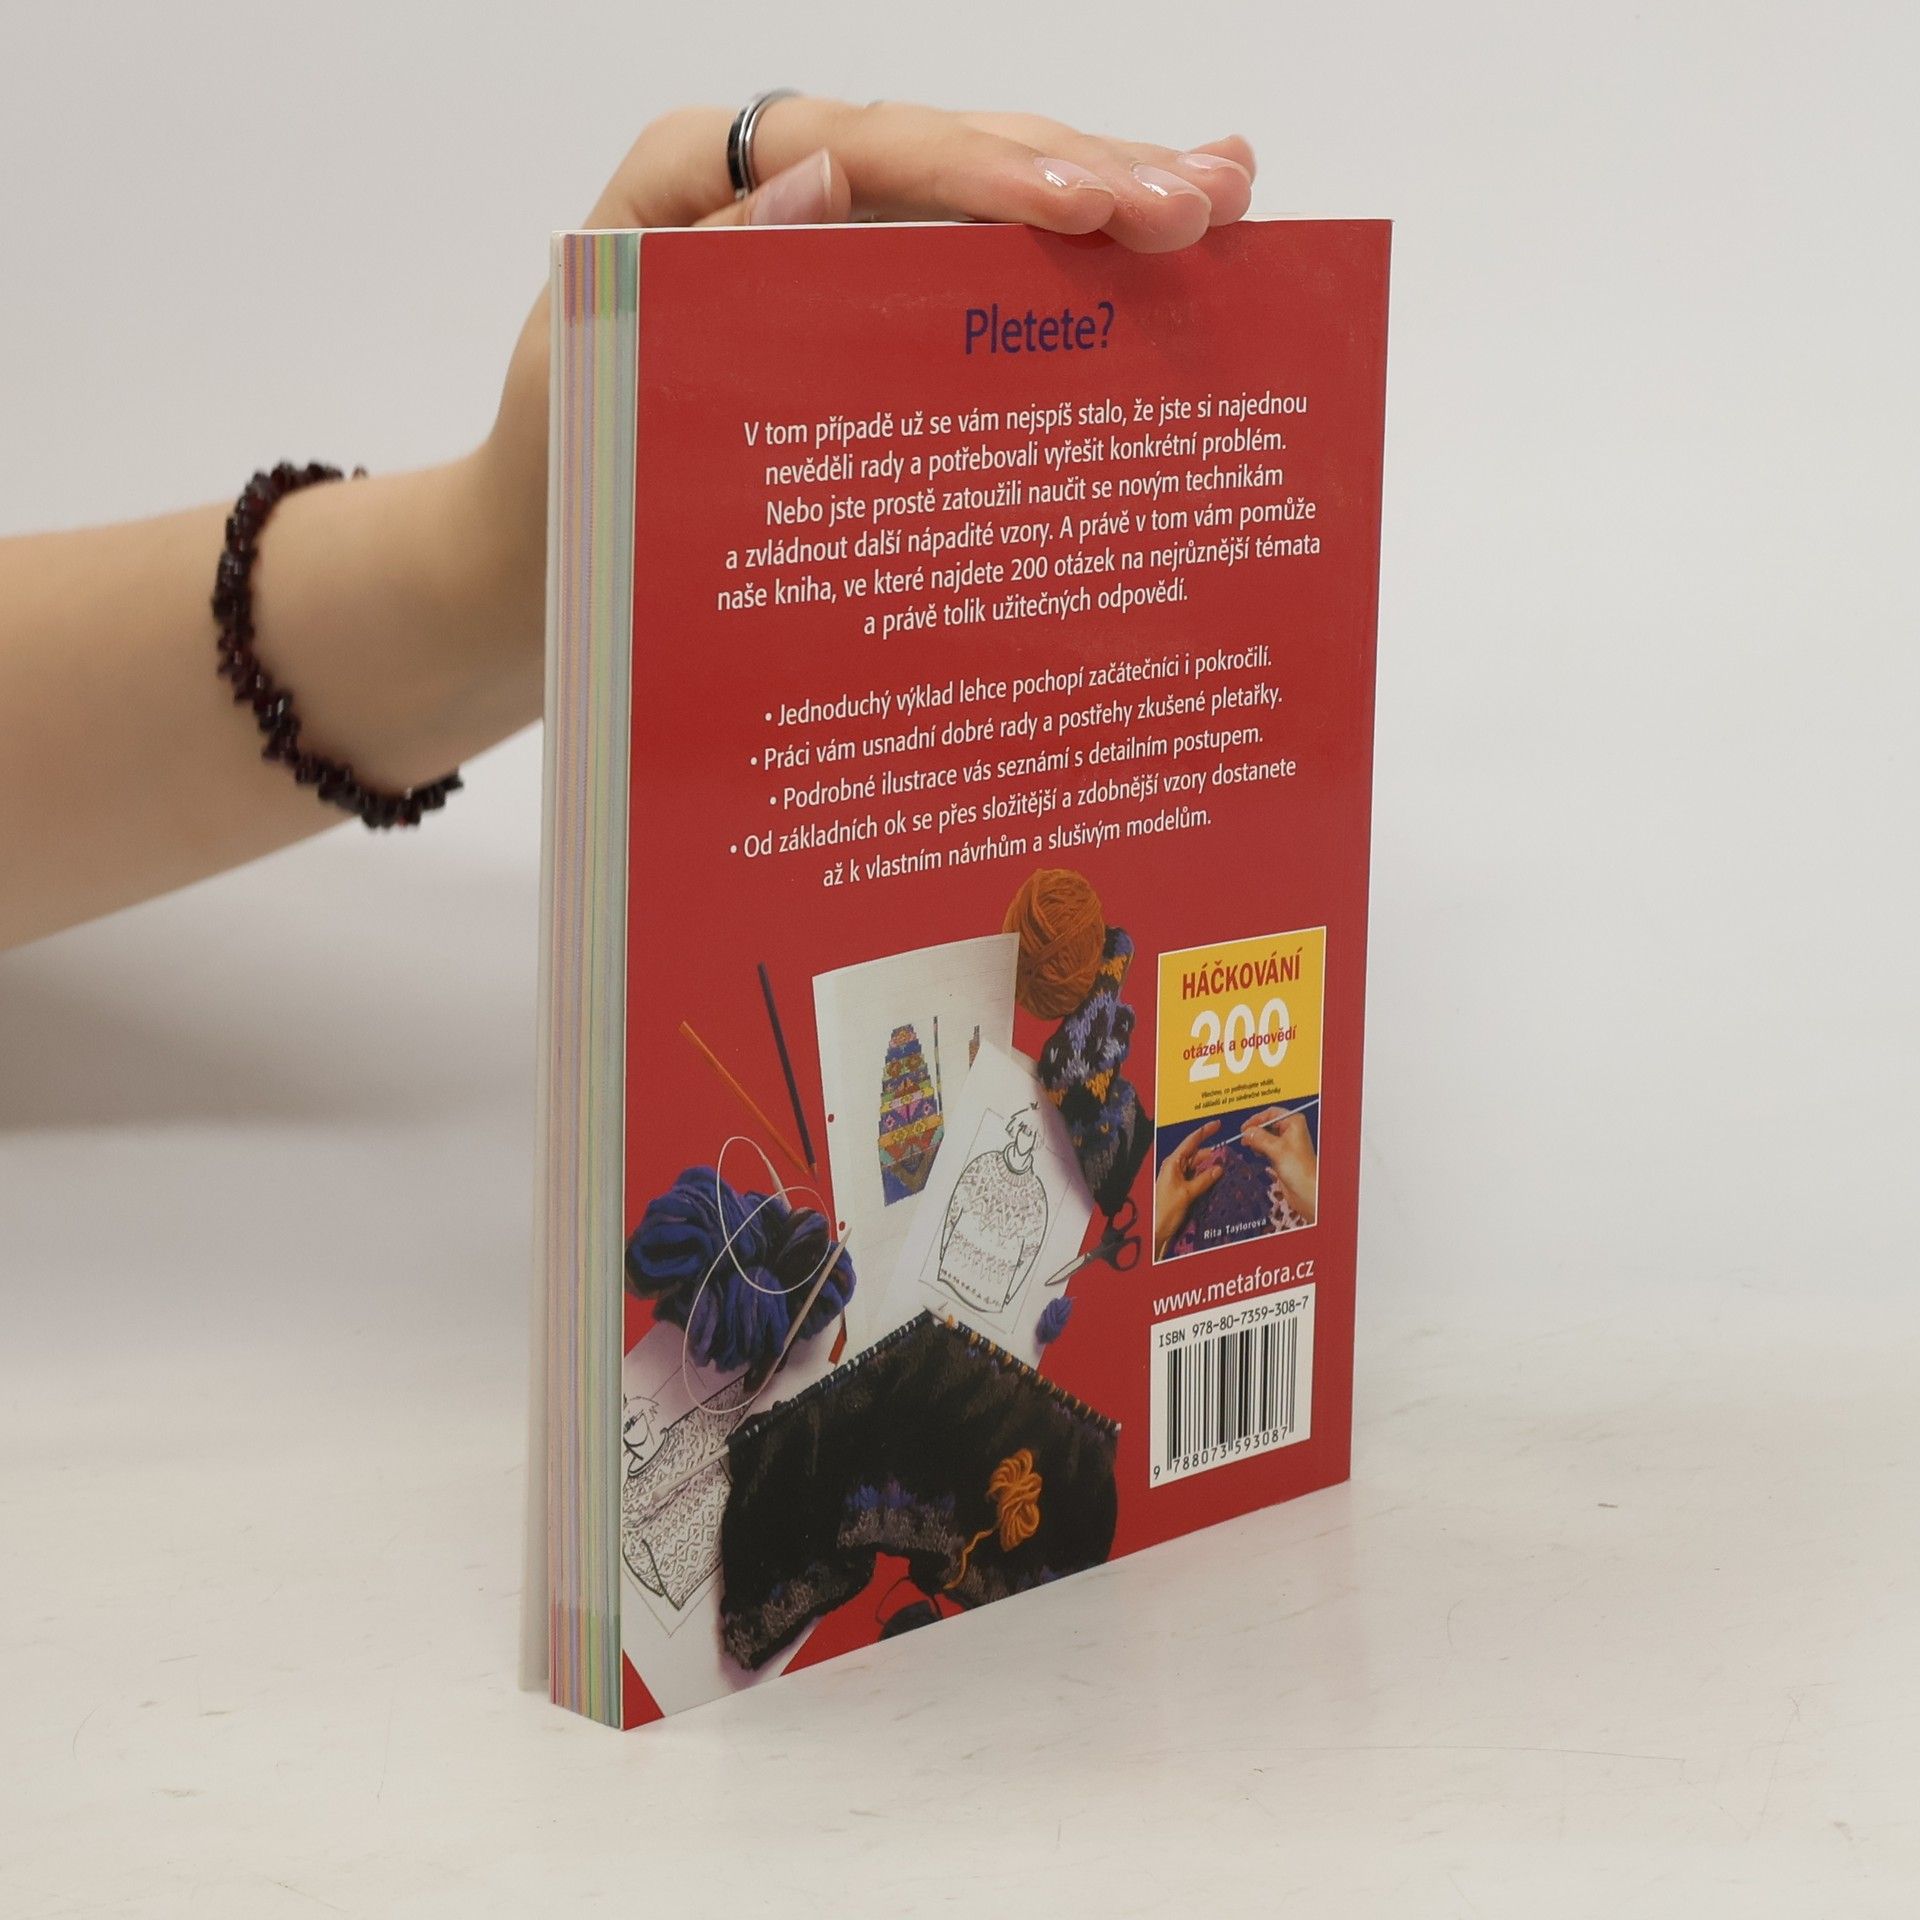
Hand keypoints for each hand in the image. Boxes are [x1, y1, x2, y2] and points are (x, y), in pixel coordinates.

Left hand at [474, 99, 1256, 652]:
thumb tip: (823, 179)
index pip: (868, 148)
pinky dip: (1066, 269)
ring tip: (1224, 195)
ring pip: (981, 202)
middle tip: (1206, 204)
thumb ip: (699, 275)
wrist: (538, 569)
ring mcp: (828, 247)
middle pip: (948, 154)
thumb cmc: (556, 479)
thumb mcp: (594, 380)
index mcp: (696, 178)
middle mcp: (772, 189)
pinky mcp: (863, 313)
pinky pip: (972, 275)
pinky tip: (1159, 247)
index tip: (1093, 209)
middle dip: (1084, 174)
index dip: (987, 173)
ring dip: (1106, 199)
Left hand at [1153, 1121, 1226, 1257]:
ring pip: (1198, 1166)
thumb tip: (1219, 1168)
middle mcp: (1175, 1167)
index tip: (1217, 1124)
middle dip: (1212, 1153)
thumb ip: (1204, 1179)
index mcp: (1173, 1163)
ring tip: (1227, 1167)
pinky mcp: (1182, 1187)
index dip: (1205, 1132)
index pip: (1191, 1142)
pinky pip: (1197, 1177)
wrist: (1156, 1231)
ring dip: (1211, 1166)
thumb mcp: (1187, 1194)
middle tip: (1229, 1155)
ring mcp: (1178, 1177)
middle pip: (1197, 1154)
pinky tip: (1218, 1179)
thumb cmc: (1166, 1210)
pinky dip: (1207, 1176)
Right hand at [1241, 1109, 1316, 1221]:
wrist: (1307, 1190)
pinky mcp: (1282, 1155)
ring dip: (1256, 1140)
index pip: (1271, 1113)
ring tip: (1250, 1146)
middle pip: (1267, 1124)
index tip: (1245, 1128)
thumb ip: (1259, 1138)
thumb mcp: (1276, 1149)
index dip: (1256, 1119)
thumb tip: (1246, 1132)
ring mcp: (1286, 1143)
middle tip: (1244, 1138)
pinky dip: (1260, 1149)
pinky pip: (1266, 1147)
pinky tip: (1257, 1153)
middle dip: (1255, 1131)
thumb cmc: (1300, 1169)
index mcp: (1294, 1122)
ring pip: (1265, 1136)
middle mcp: (1291, 1130)